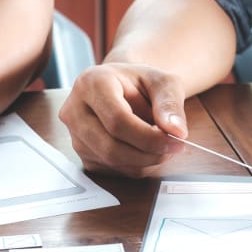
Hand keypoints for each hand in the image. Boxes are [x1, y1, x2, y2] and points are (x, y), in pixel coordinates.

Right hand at [58, 63, 187, 177]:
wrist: (121, 87)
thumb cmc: (140, 83)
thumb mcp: (162, 82)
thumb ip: (170, 103)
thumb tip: (176, 131)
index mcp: (92, 83)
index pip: (117, 120)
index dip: (149, 137)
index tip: (177, 141)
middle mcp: (75, 109)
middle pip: (111, 146)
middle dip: (148, 153)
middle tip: (173, 147)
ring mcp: (74, 134)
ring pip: (112, 161)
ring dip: (144, 160)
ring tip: (160, 143)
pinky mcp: (81, 153)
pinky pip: (111, 170)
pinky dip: (135, 165)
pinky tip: (144, 148)